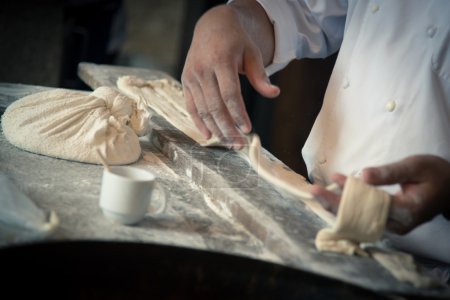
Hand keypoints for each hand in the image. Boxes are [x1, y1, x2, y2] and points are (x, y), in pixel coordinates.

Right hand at [181, 2, 279, 148]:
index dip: (238, 114)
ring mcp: (192, 76)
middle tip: (239, 144)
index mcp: (221, 60)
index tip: (247, 130)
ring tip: (229, 142)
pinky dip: (199, 122)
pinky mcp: (186, 81)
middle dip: (227, 128)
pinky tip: (209, 135)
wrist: (212, 26)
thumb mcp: (252, 53)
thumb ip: (260, 75)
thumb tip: (274, 93)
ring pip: (203, 109)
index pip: (230, 94)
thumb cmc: (236, 41)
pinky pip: (191, 106)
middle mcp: (203, 69)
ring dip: (216, 129)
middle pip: (215, 106)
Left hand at [310, 155, 449, 233]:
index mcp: (406, 210)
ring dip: (337, 207)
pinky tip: (333, 195)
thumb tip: (362, 176)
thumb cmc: (435, 174)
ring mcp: (392, 226)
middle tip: (313, 191)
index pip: (368, 205)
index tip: (325, 187)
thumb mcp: (415, 166)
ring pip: (358, 220)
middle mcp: (397, 223)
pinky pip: (363, 218)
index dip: (344, 197)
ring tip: (317, 193)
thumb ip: (389, 172)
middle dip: (333, 204)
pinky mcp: (388, 223)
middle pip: (358, 217)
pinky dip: (347, 207)